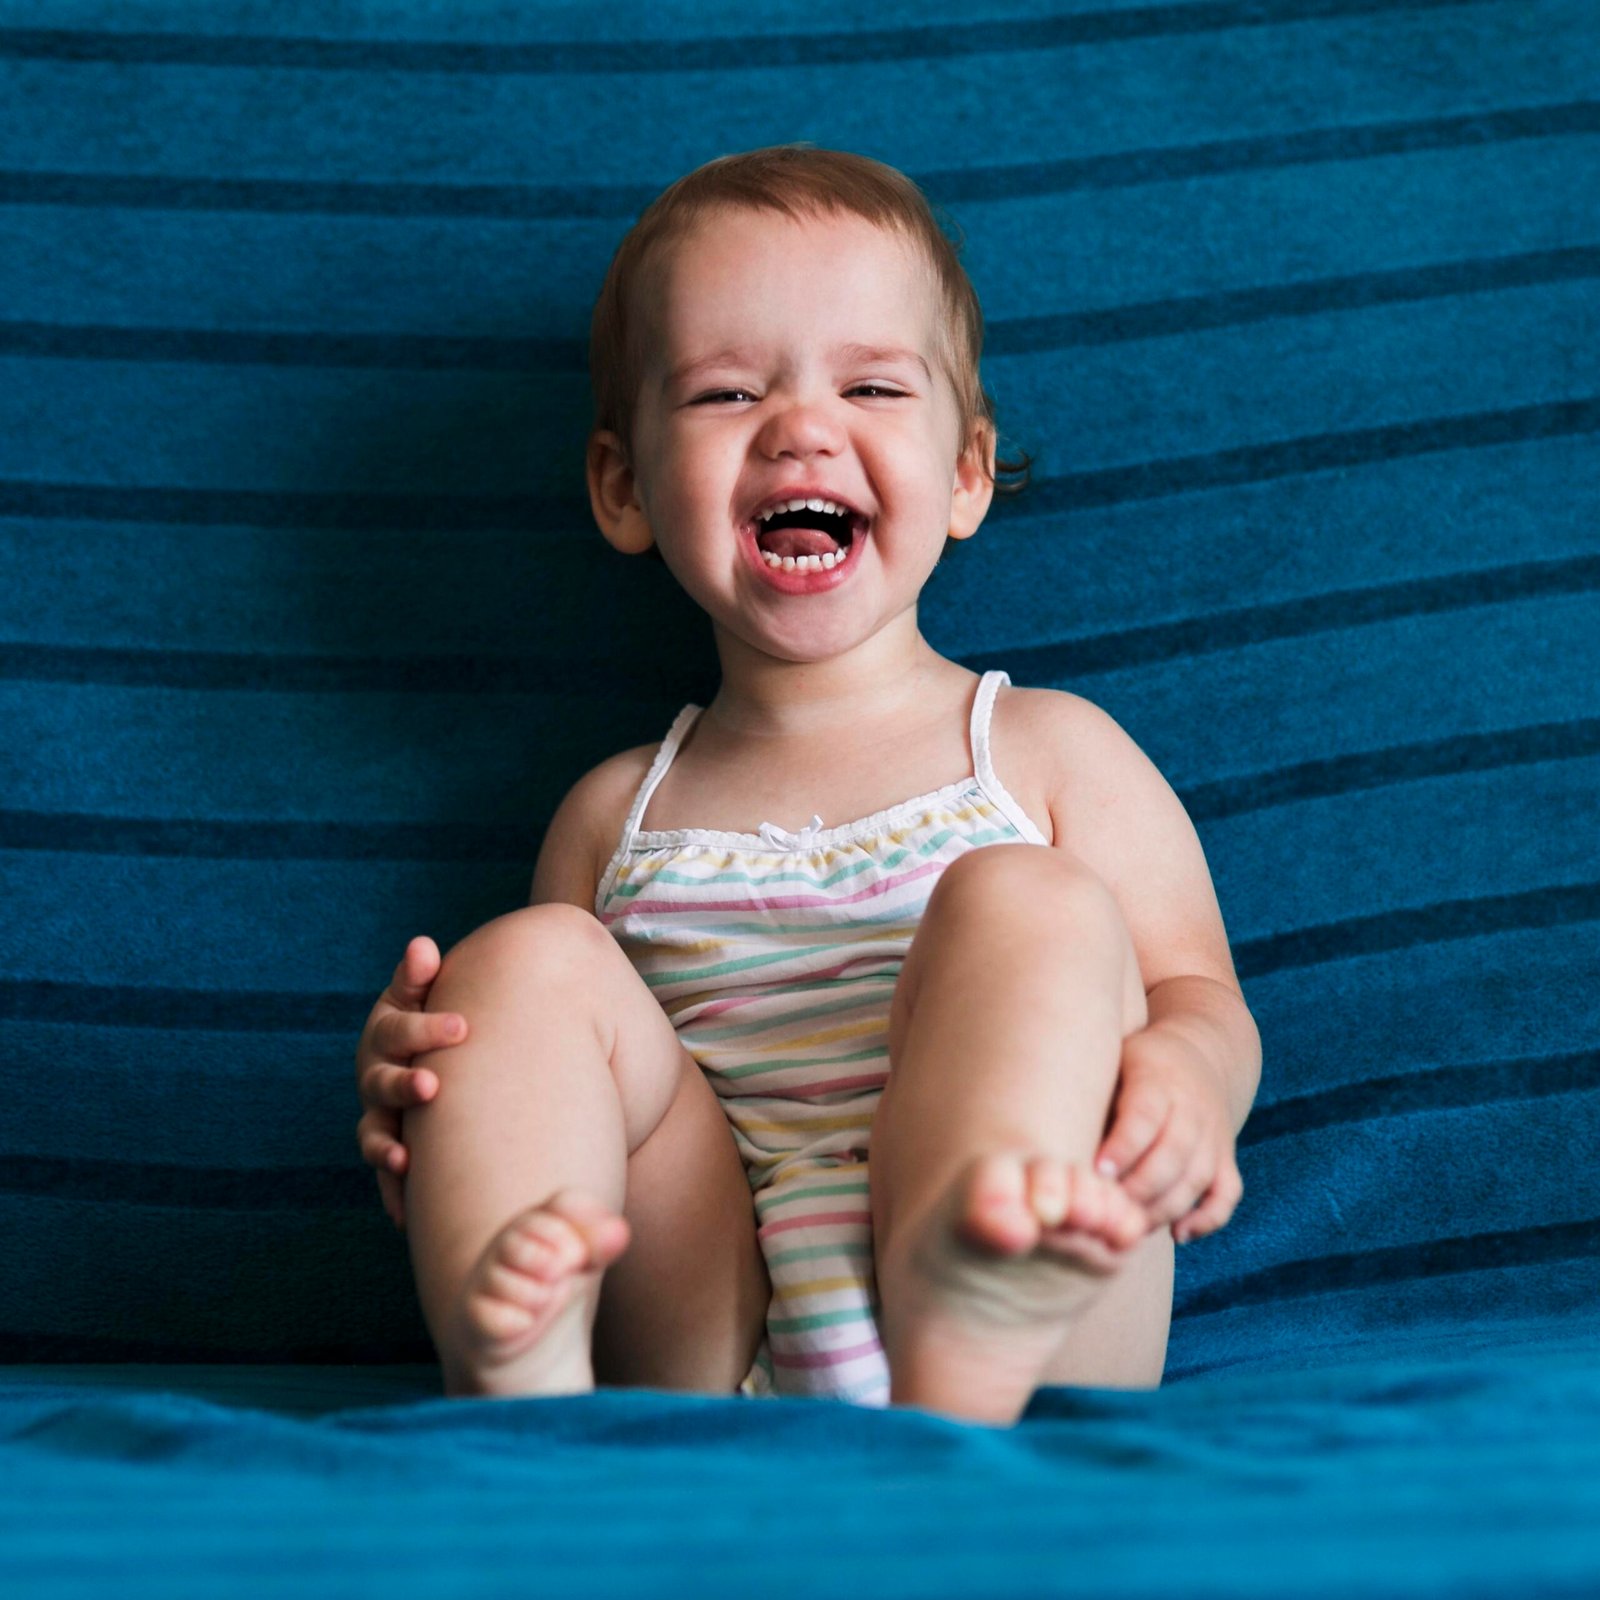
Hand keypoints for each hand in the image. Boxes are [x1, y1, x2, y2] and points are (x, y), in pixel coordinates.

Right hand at [354, 935, 466, 1230]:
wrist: (431, 1047)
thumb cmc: (435, 1014)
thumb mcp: (423, 991)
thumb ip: (420, 976)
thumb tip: (422, 946)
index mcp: (386, 1032)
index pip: (399, 1029)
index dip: (427, 1028)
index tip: (464, 1025)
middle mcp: (375, 1074)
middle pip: (381, 1082)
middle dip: (404, 1086)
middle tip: (432, 1087)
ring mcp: (379, 1113)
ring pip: (374, 1133)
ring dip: (385, 1147)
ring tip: (404, 1160)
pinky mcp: (390, 1146)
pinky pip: (386, 1173)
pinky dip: (393, 1191)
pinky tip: (406, 1214)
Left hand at [1092, 1025, 1243, 1244]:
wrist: (1196, 1053)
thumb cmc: (1134, 1063)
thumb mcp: (1112, 1059)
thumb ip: (1092, 1089)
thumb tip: (1049, 1130)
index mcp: (1158, 1081)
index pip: (1144, 1118)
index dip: (1122, 1148)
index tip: (1096, 1171)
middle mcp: (1192, 1110)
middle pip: (1172, 1156)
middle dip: (1138, 1187)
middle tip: (1105, 1209)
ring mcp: (1213, 1136)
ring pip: (1196, 1179)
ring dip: (1163, 1208)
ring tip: (1127, 1226)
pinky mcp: (1225, 1158)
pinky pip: (1226, 1194)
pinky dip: (1207, 1218)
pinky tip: (1176, 1233)